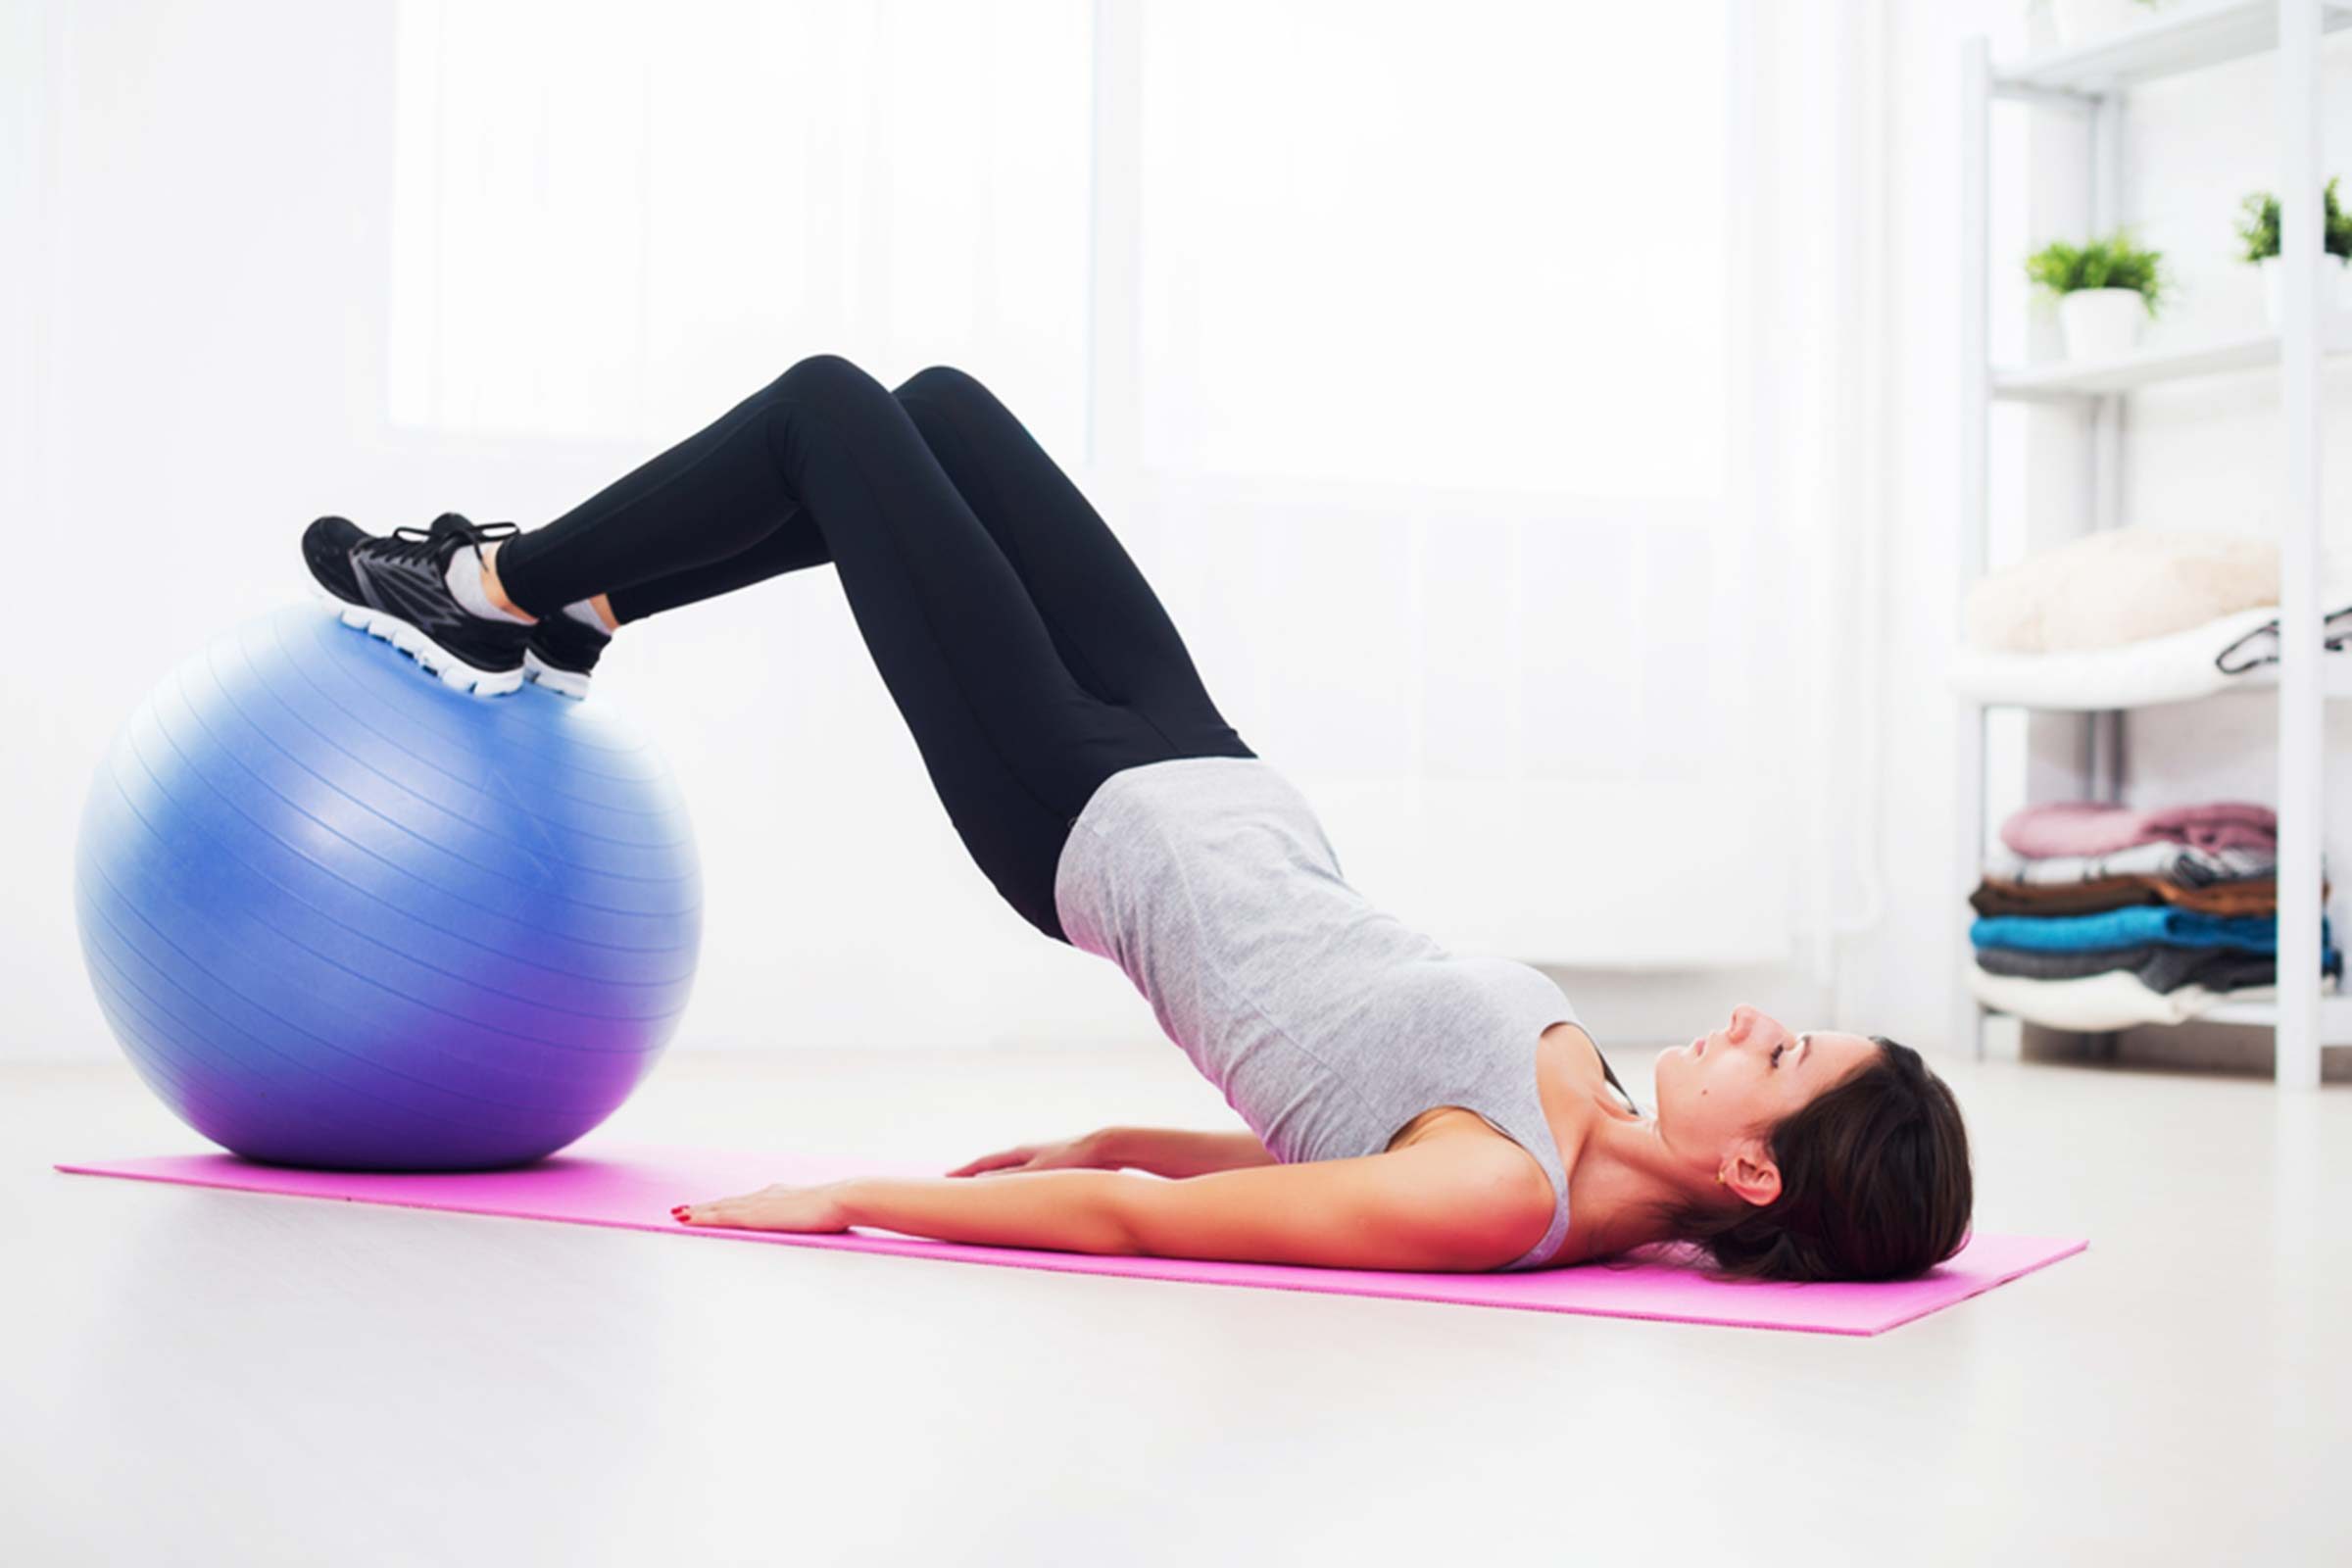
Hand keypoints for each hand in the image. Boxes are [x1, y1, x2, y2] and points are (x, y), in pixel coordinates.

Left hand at [672, 1181, 853, 1232]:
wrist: (842, 1199)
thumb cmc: (839, 1208)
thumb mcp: (821, 1212)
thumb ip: (811, 1216)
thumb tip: (818, 1222)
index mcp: (780, 1195)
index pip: (747, 1201)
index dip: (727, 1205)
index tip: (714, 1207)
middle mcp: (765, 1195)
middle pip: (728, 1202)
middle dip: (705, 1207)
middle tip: (683, 1209)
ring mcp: (758, 1204)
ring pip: (719, 1208)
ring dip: (698, 1212)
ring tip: (678, 1214)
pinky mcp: (755, 1216)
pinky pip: (720, 1217)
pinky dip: (702, 1218)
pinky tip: (688, 1219)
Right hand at [944, 1129, 1115, 1178]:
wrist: (1105, 1147)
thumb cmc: (1072, 1159)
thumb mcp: (1037, 1173)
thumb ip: (1010, 1180)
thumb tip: (979, 1184)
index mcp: (1019, 1153)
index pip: (983, 1164)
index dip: (964, 1173)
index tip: (944, 1179)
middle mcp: (1027, 1152)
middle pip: (994, 1166)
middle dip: (976, 1176)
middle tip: (958, 1185)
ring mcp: (1042, 1157)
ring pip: (1011, 1171)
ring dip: (997, 1180)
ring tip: (987, 1190)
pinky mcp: (1057, 1165)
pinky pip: (1027, 1176)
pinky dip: (1016, 1184)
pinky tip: (1023, 1193)